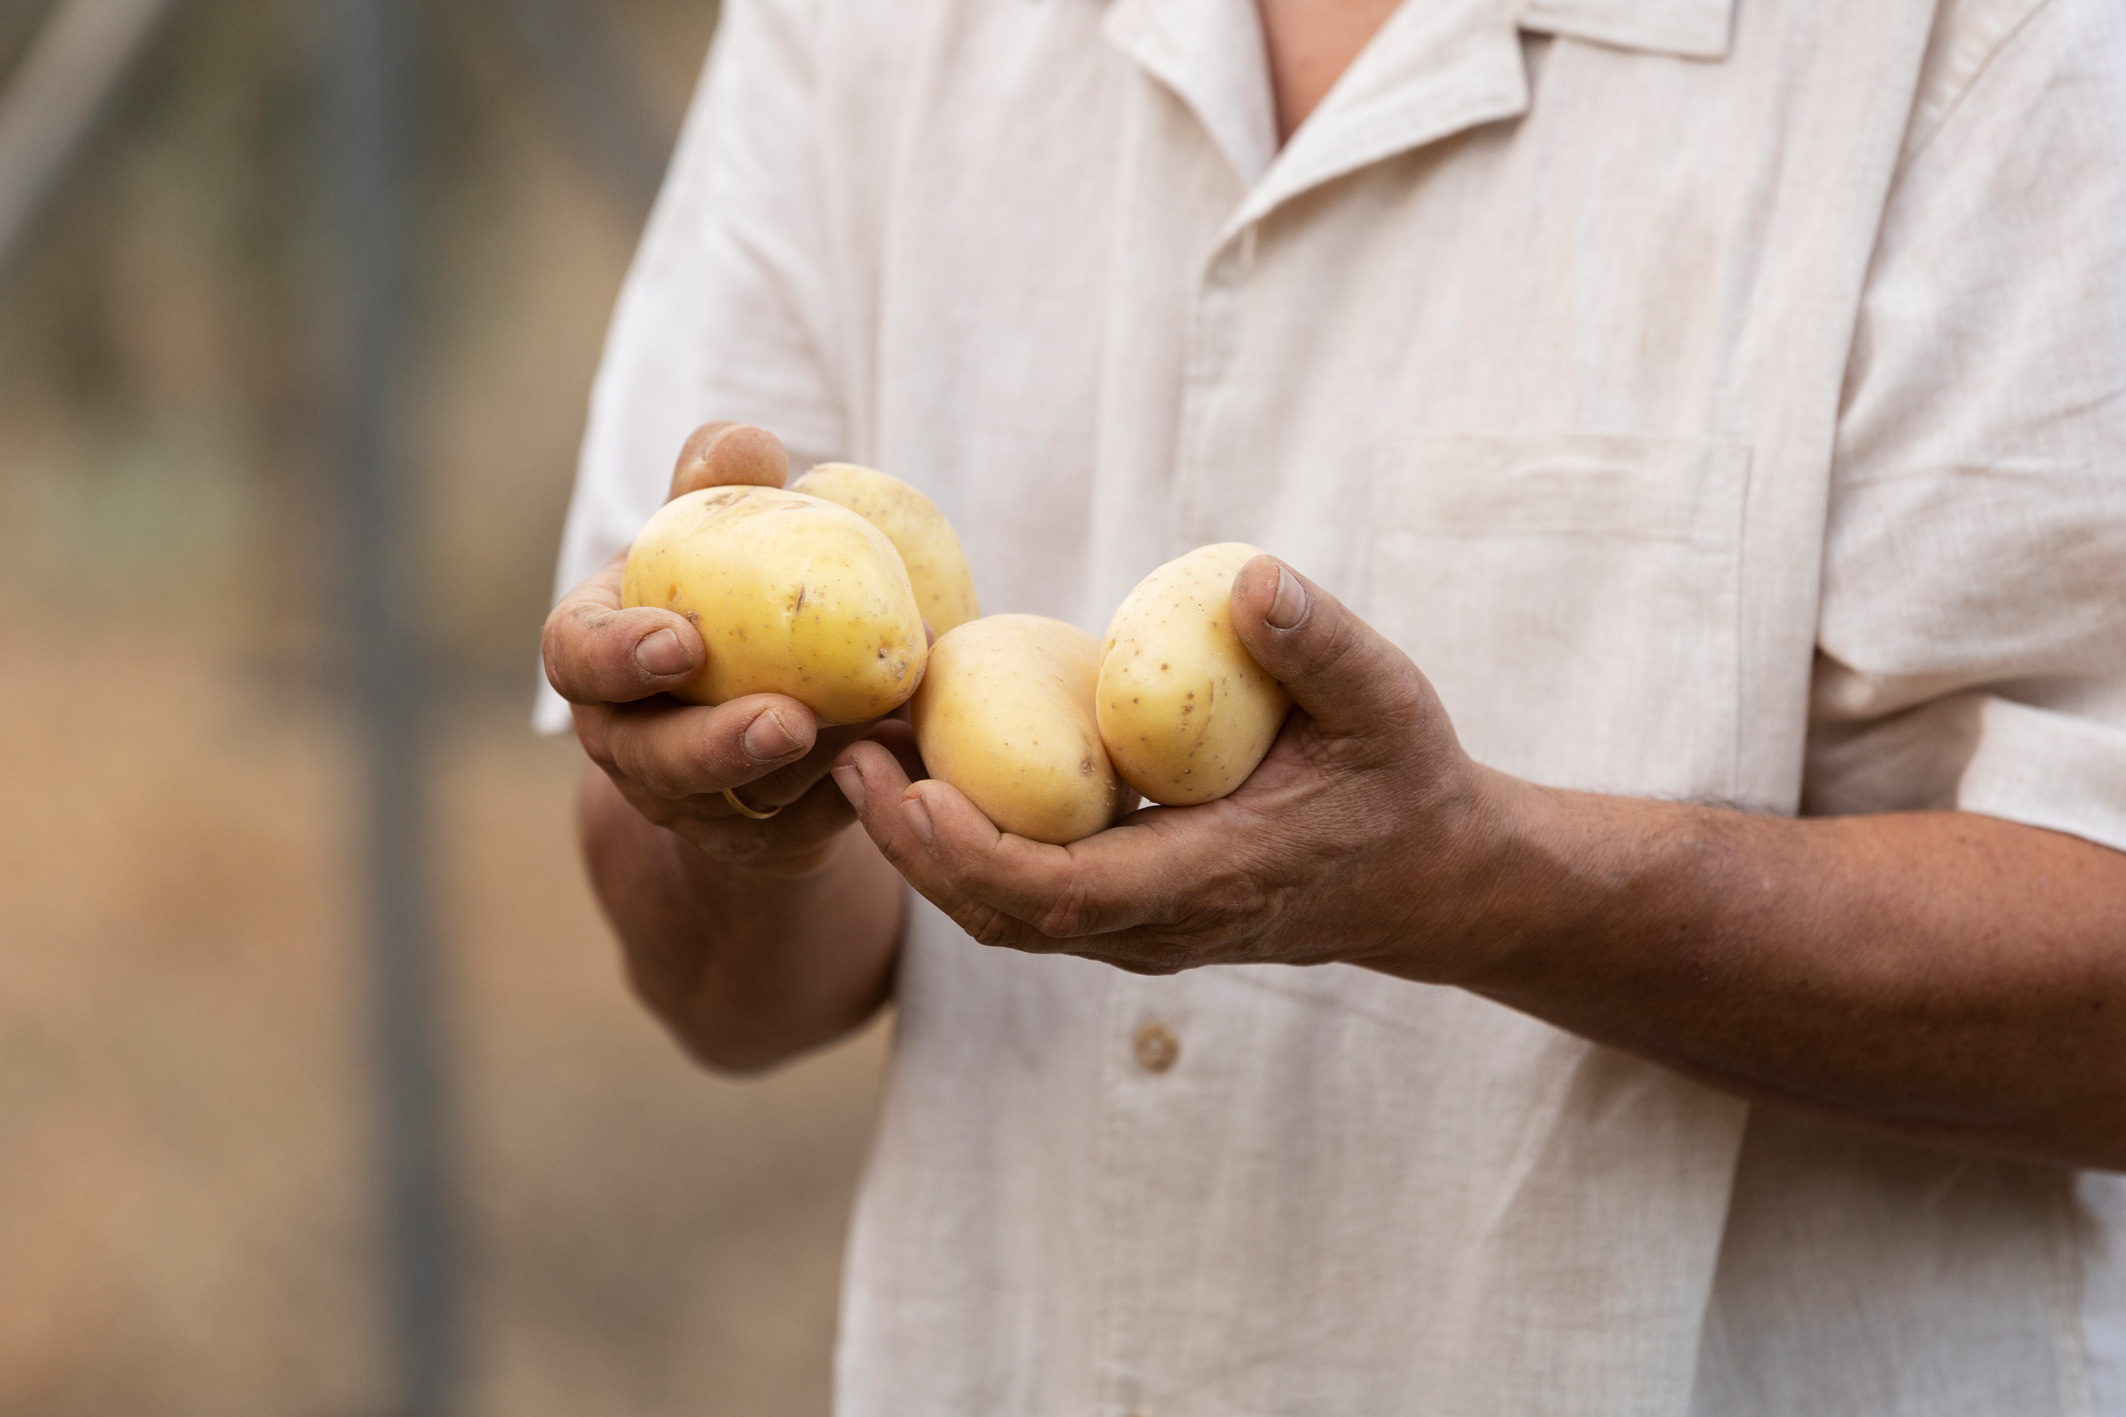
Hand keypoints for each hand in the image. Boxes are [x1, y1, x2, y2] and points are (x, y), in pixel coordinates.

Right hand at [543, 422, 915, 876]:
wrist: (761, 690)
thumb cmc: (729, 588)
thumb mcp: (716, 531)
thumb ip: (720, 483)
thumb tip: (747, 446)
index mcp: (598, 654)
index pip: (577, 659)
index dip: (618, 657)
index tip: (680, 640)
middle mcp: (629, 739)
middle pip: (656, 760)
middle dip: (718, 746)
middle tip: (790, 718)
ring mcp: (689, 802)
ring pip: (741, 803)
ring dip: (810, 767)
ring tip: (879, 721)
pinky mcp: (760, 840)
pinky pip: (806, 829)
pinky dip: (857, 789)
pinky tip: (907, 748)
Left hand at [830, 557, 1515, 975]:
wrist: (1429, 880)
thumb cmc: (1405, 781)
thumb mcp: (1387, 702)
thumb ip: (1320, 645)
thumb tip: (1247, 580)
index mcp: (1210, 879)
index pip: (1060, 895)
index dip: (968, 850)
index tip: (901, 784)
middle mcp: (1160, 927)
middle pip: (1000, 915)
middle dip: (911, 846)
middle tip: (844, 752)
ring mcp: (1140, 932)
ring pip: (1001, 916)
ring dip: (923, 850)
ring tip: (863, 758)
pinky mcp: (1127, 916)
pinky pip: (1024, 899)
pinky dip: (962, 848)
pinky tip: (925, 774)